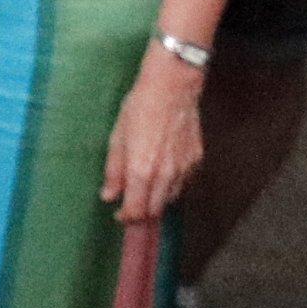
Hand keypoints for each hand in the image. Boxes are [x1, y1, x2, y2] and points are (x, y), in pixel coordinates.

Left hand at [103, 53, 203, 223]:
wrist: (172, 88)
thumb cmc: (140, 108)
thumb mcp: (117, 137)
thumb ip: (113, 171)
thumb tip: (109, 195)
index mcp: (141, 170)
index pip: (137, 211)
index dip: (127, 219)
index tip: (120, 216)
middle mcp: (165, 175)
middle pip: (155, 210)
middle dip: (142, 214)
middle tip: (131, 208)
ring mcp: (184, 169)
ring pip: (170, 198)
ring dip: (156, 200)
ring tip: (144, 189)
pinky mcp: (196, 161)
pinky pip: (183, 183)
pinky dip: (171, 185)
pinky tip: (162, 173)